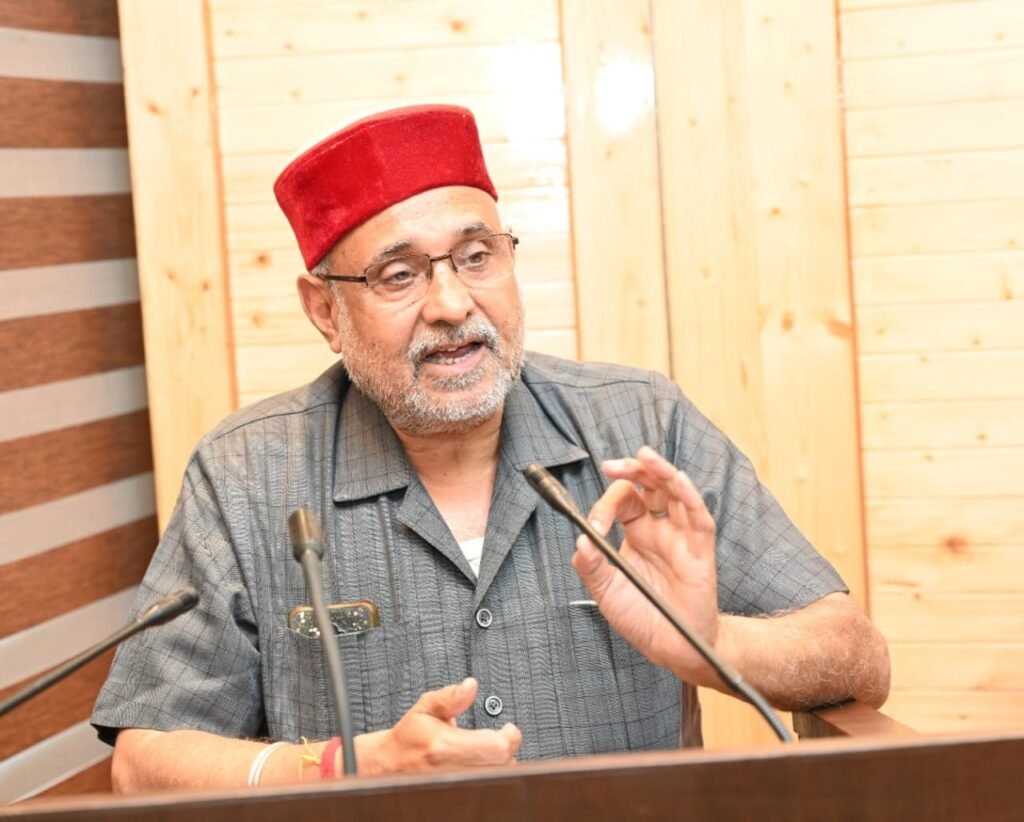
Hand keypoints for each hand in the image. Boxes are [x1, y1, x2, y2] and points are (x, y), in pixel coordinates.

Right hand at [356, 677, 520, 774]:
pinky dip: (489, 773)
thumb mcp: (425, 708)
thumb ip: (451, 697)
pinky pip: (487, 785)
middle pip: (503, 764)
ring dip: (499, 761)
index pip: (497, 747)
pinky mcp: (457, 794)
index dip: (509, 736)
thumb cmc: (408, 738)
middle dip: (505, 747)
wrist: (389, 765)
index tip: (508, 728)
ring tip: (486, 749)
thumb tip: (470, 685)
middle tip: (497, 737)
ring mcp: (455, 785)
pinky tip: (480, 764)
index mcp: (445, 746)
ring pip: (498, 776)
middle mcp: (452, 770)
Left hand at [571, 446, 720, 684]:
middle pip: (649, 486)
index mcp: (636, 534)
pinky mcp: (700, 551)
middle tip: (610, 465)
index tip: (594, 524)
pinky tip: (677, 480)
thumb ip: (591, 566)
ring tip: (645, 456)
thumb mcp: (606, 593)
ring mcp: (681, 537)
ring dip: (661, 471)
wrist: (674, 648)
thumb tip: (581, 540)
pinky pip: (698, 517)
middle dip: (631, 469)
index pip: (623, 501)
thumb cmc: (643, 618)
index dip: (606, 504)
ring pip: (674, 492)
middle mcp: (659, 529)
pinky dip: (689, 495)